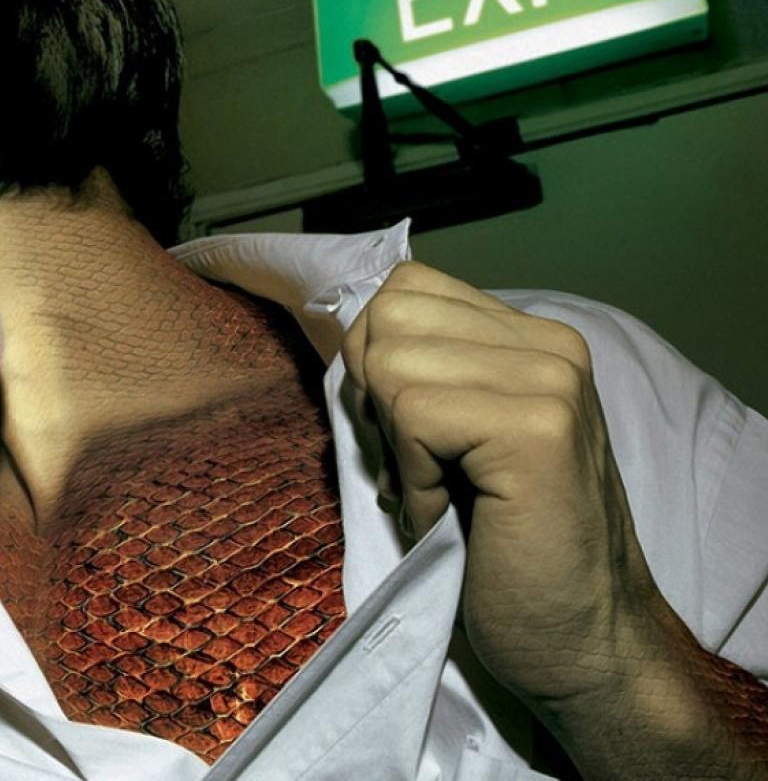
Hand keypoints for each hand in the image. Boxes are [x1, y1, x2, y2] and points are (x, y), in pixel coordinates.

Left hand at [340, 261, 663, 709]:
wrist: (582, 641)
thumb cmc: (504, 550)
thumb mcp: (454, 439)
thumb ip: (421, 375)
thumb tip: (347, 334)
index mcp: (531, 339)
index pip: (404, 289)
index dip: (375, 361)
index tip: (403, 435)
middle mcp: (550, 346)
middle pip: (387, 316)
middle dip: (373, 397)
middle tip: (415, 468)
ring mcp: (551, 381)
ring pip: (391, 364)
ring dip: (392, 445)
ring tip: (437, 494)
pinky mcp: (537, 428)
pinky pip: (414, 416)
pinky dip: (411, 480)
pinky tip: (448, 516)